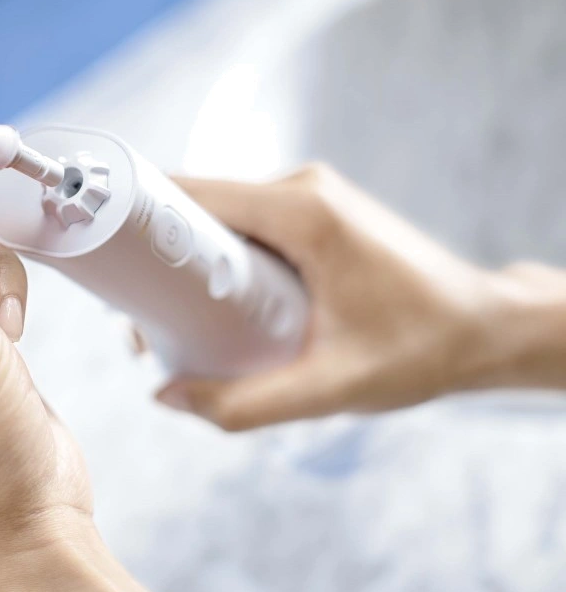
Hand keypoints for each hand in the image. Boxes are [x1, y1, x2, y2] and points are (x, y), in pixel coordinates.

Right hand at [156, 163, 565, 429]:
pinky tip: (214, 307)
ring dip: (187, 260)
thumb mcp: (331, 386)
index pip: (192, 194)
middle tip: (135, 317)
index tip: (103, 261)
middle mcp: (302, 189)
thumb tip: (168, 396)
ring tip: (169, 321)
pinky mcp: (314, 215)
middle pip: (198, 205)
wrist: (488, 328)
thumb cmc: (424, 349)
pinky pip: (246, 226)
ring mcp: (309, 199)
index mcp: (303, 211)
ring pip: (220, 216)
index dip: (139, 222)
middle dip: (157, 255)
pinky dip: (218, 259)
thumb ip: (245, 402)